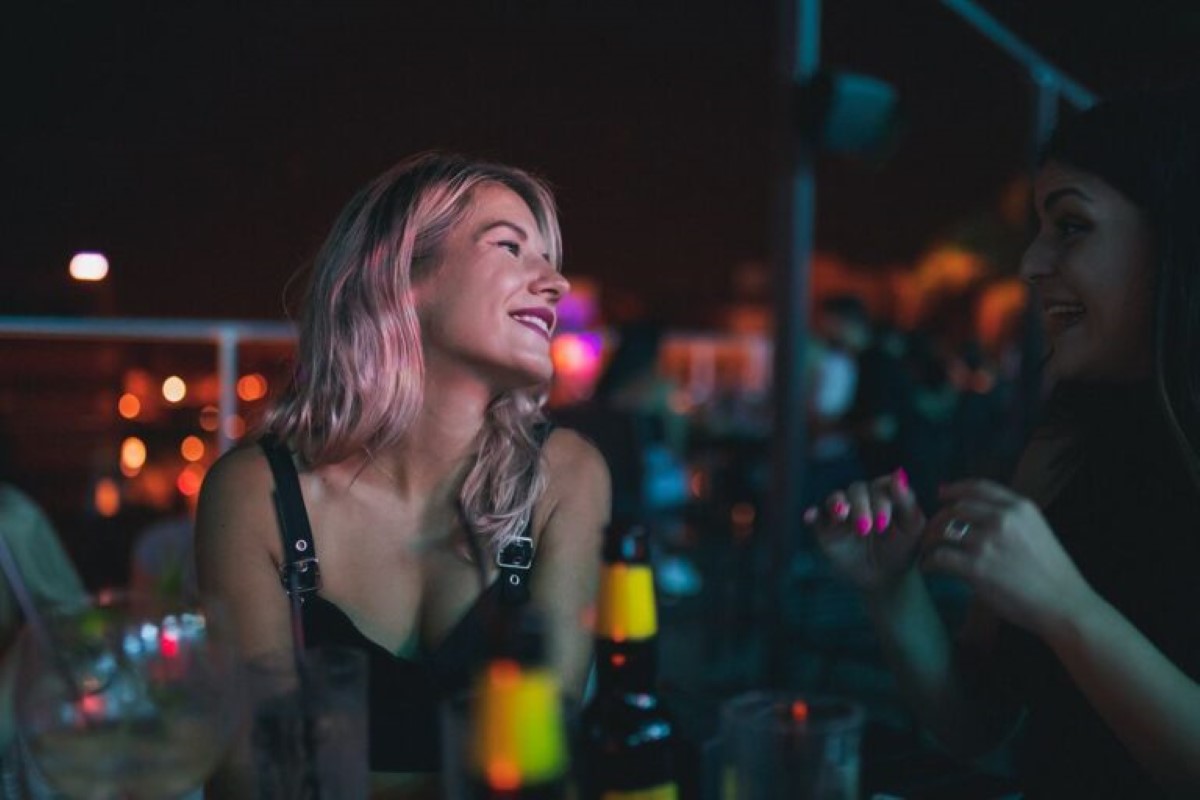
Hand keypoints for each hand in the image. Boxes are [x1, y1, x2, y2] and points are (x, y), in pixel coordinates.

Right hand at [807, 468, 923, 593]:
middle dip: (861, 506)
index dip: (881, 499)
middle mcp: (862, 500)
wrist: (884, 579)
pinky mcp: (826, 529)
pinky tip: (811, 516)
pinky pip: (816, 517)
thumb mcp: (912, 528)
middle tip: (866, 528)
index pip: (881, 485)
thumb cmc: (902, 549)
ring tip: (841, 516)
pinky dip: (812, 514)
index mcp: (884, 496)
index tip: (885, 521)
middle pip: (857, 489)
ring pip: (835, 498)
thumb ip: (907, 502)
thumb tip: (898, 475)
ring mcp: (843, 514)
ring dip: (837, 504)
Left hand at [922, 480, 1097, 637]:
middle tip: (930, 531)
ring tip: (926, 551)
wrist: (1065, 606)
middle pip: (955, 508)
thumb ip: (1011, 520)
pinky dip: (929, 562)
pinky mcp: (977, 567)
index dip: (954, 489)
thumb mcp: (1037, 532)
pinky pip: (940, 557)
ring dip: (929, 541)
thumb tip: (981, 515)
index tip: (941, 494)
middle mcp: (1003, 518)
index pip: (978, 487)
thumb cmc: (1054, 575)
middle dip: (938, 518)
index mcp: (1020, 507)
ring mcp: (988, 542)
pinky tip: (929, 568)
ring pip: (943, 531)